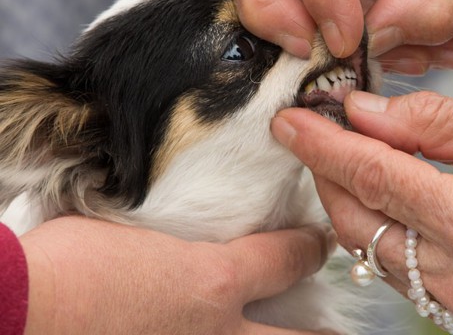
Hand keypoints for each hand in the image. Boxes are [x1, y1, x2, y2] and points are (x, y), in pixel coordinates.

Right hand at [20, 217, 336, 334]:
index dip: (309, 248)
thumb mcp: (130, 228)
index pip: (286, 258)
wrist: (24, 309)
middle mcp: (218, 329)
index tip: (318, 242)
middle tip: (337, 332)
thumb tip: (175, 214)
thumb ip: (170, 227)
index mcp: (215, 278)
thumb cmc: (70, 258)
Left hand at [271, 91, 452, 333]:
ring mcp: (446, 298)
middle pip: (353, 219)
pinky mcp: (446, 308)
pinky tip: (371, 192)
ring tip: (340, 154)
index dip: (324, 145)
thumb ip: (430, 121)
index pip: (374, 177)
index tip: (288, 119)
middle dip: (322, 170)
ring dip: (340, 197)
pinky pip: (385, 263)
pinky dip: (367, 224)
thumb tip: (362, 109)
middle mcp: (452, 272)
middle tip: (311, 129)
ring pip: (362, 246)